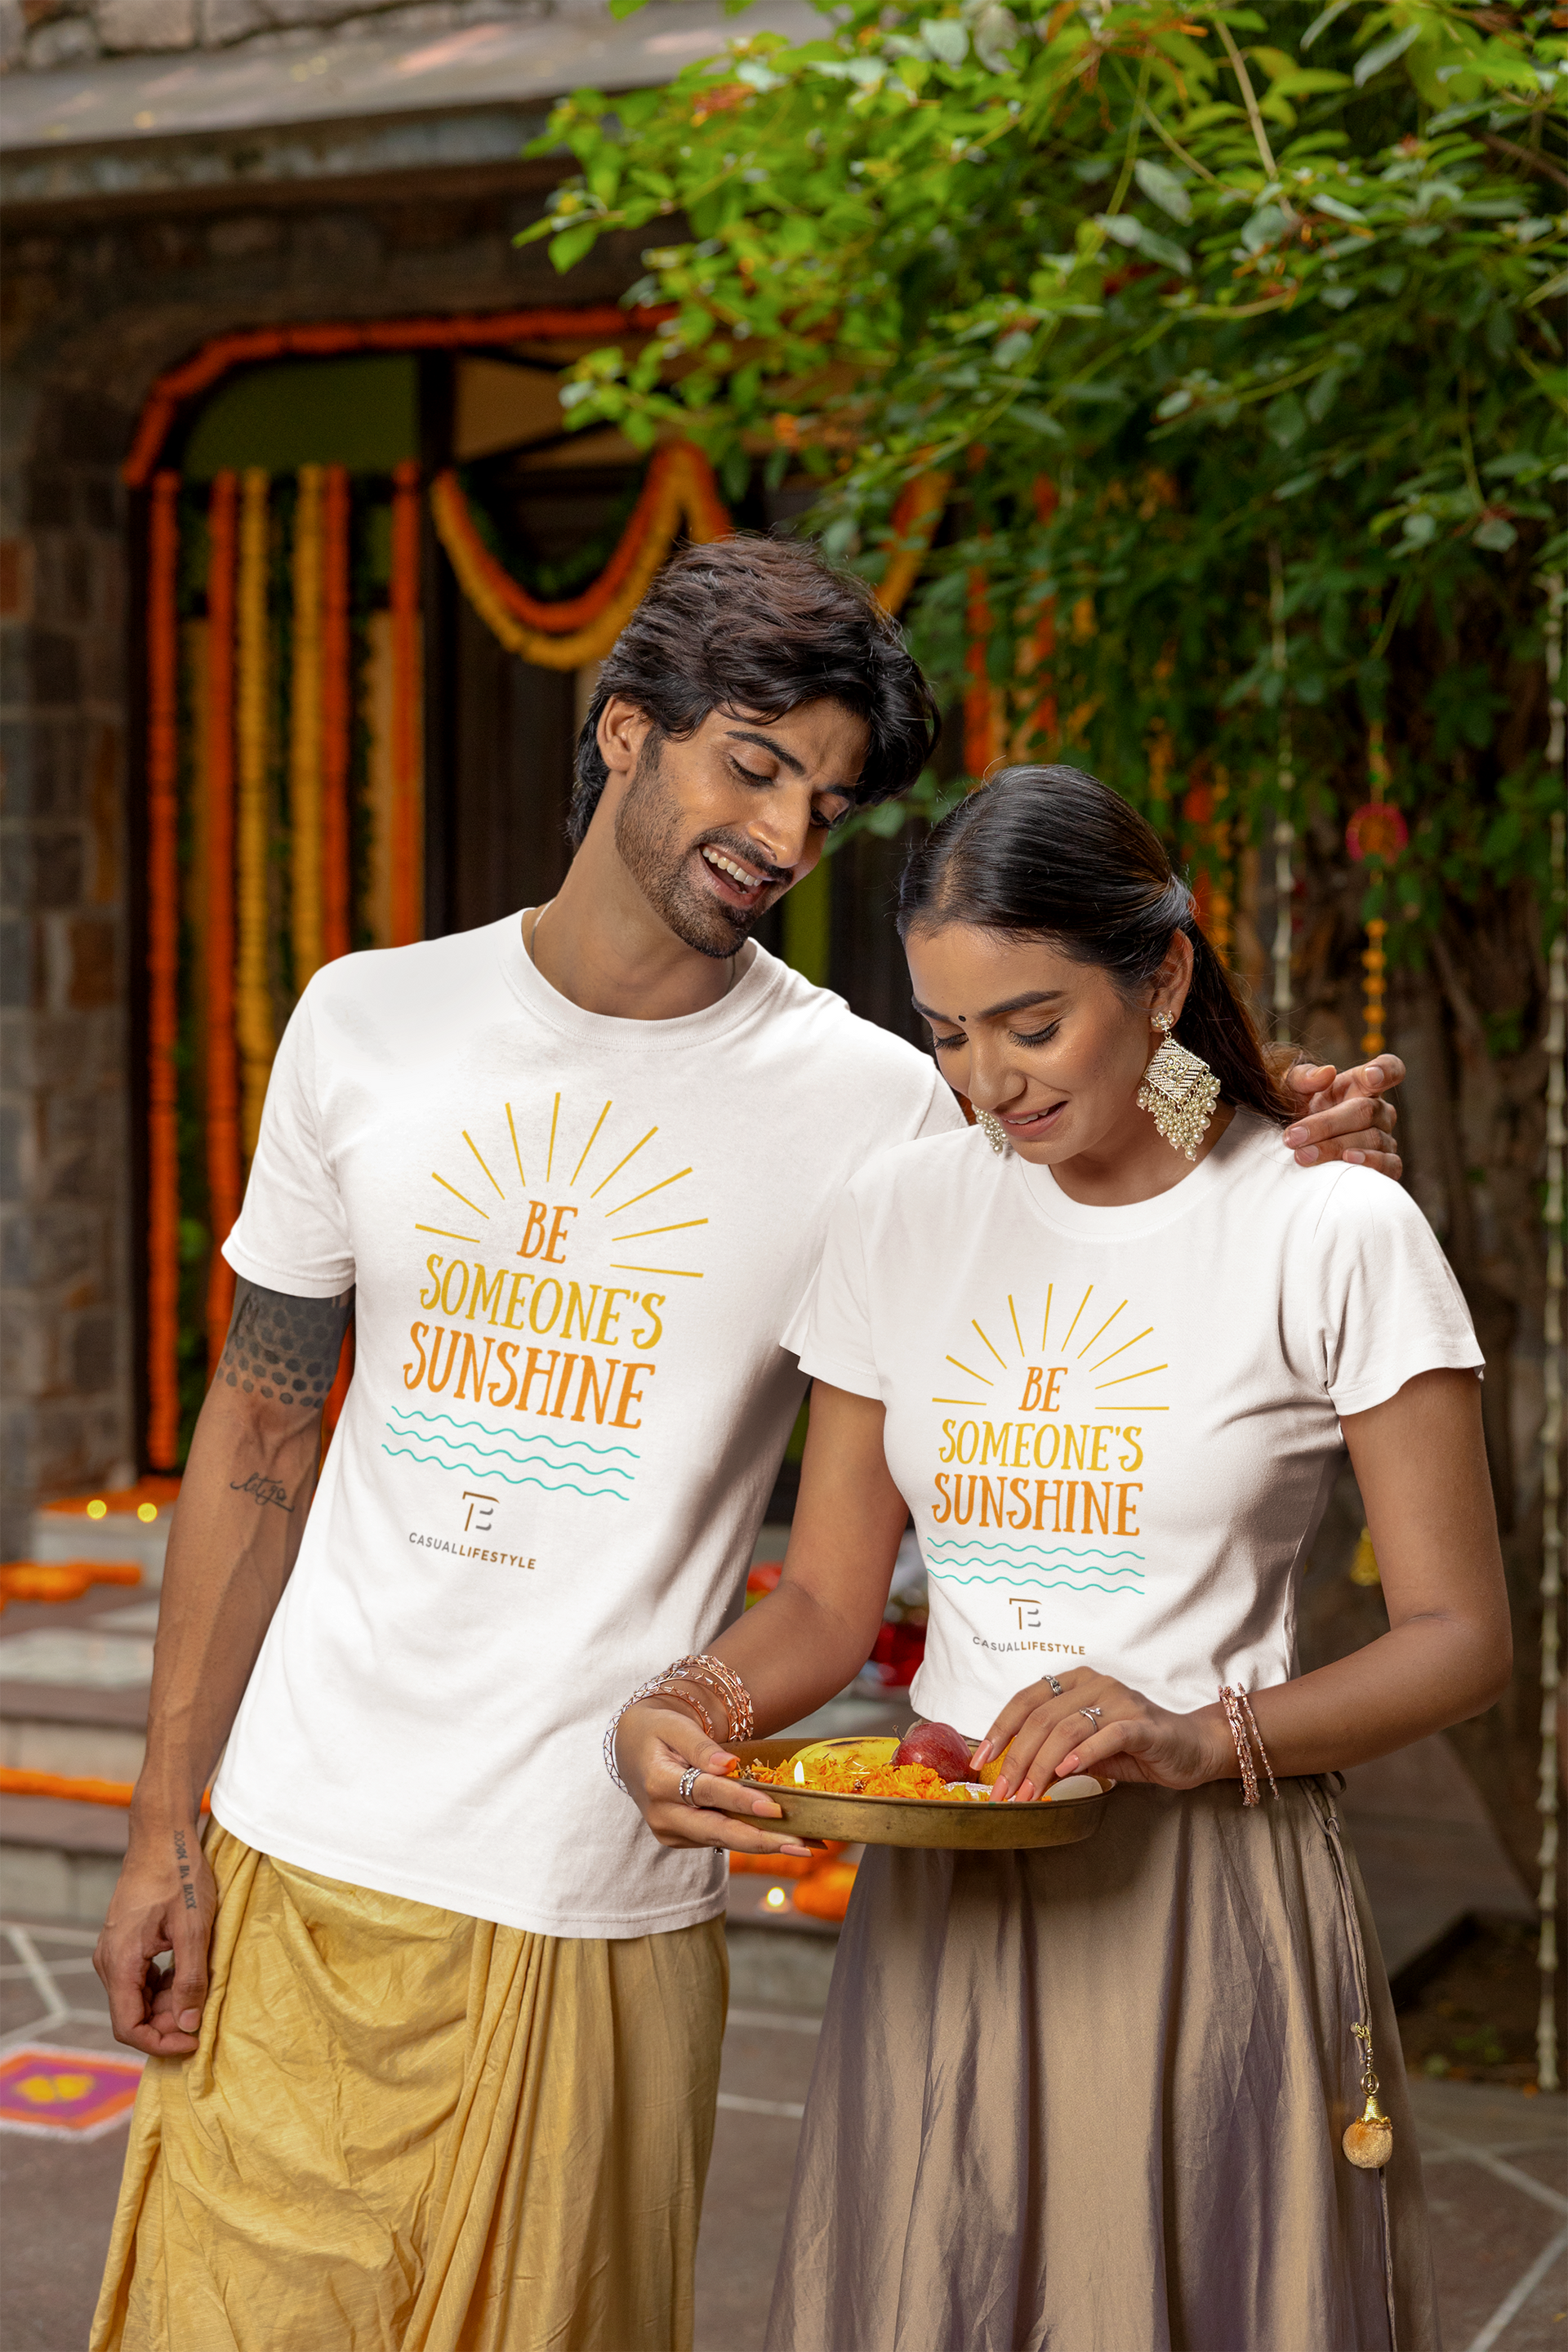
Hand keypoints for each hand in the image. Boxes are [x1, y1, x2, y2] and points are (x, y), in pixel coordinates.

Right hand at [93, 1822, 216, 2057]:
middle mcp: (109, 1961)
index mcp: (120, 1962)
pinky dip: (163, 1987)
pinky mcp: (125, 1943)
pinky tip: (188, 1976)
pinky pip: (140, 1979)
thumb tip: (189, 2025)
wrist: (162, 1836)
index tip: (193, 2041)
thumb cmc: (179, 1875)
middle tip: (203, 2016)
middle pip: (133, 2015)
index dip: (160, 2042)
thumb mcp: (193, 1928)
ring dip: (167, 2005)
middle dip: (167, 2024)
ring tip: (200, 1995)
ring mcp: (115, 1952)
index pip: (129, 2026)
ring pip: (138, 1998)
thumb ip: (190, 1978)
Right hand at [615, 1698, 814, 1858]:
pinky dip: (748, 1839)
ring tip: (803, 1845)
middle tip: (802, 1845)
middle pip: (717, 1831)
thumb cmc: (657, 1729)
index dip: (741, 1801)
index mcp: (657, 1782)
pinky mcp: (677, 1838)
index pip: (706, 1793)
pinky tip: (778, 1839)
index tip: (774, 1808)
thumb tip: (729, 1766)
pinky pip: (716, 1839)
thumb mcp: (675, 1726)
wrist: (632, 1748)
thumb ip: (701, 1746)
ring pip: (721, 1840)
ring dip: (762, 1844)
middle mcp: (661, 1815)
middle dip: (762, 1840)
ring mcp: (668, 1831)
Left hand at [972, 1666, 1231, 1799]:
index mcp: (1077, 1682)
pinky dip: (1082, 1753)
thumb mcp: (1089, 1751)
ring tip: (1029, 1794)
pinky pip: (1106, 1734)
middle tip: (1004, 1792)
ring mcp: (1120, 1700)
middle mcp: (1096, 1683)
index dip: (1000, 1729)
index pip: (1027, 1700)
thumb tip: (1015, 1777)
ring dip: (1041, 1765)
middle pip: (1042, 1718)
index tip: (982, 1760)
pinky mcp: (1142, 1723)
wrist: (1192, 1747)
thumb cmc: (1136, 1748)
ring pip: (1068, 1728)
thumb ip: (1057, 1754)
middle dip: (1017, 1758)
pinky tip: (1065, 1772)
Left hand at [1281, 1053, 1403, 1177]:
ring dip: (1335, 1148)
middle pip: (1366, 1111)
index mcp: (1362, 1084)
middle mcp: (1379, 1109)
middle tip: (1294, 1137)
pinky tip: (1347, 1161)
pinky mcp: (1387, 1164)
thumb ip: (1303, 1077)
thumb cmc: (1300, 1111)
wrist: (1297, 1145)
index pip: (1389, 1068)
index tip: (1371, 1076)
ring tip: (1304, 1155)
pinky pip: (1389, 1164)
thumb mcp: (1292, 1089)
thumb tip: (1325, 1073)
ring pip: (1373, 1140)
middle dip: (1327, 1125)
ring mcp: (1386, 1137)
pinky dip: (1370, 1163)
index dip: (1386, 1070)